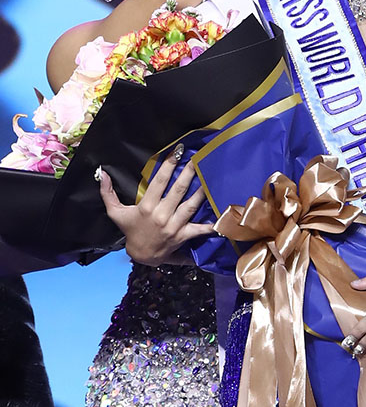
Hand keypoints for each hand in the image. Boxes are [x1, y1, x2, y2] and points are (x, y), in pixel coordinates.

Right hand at [98, 153, 213, 265]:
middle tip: (197, 159)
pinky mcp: (183, 236)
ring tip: (210, 178)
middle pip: (178, 190)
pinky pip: (198, 229)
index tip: (177, 151)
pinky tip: (222, 215)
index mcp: (147, 207)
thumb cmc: (130, 230)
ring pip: (190, 206)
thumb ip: (108, 193)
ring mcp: (173, 226)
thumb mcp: (116, 213)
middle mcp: (161, 215)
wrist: (140, 255)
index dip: (169, 165)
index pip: (159, 182)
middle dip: (188, 173)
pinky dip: (210, 224)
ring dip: (201, 192)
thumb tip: (102, 173)